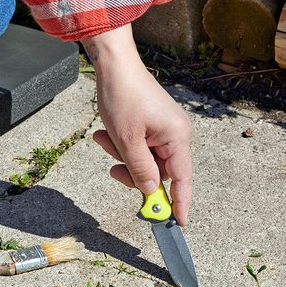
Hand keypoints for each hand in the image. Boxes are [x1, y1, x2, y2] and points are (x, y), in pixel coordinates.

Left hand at [81, 24, 191, 225]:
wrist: (113, 63)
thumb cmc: (123, 96)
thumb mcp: (127, 139)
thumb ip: (140, 170)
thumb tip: (151, 191)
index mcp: (176, 136)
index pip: (182, 178)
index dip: (180, 202)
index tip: (177, 223)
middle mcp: (174, 133)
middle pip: (159, 170)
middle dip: (133, 171)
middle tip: (113, 169)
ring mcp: (162, 127)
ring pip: (144, 158)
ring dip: (122, 155)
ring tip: (103, 138)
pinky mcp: (150, 122)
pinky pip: (138, 144)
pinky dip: (122, 144)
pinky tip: (105, 132)